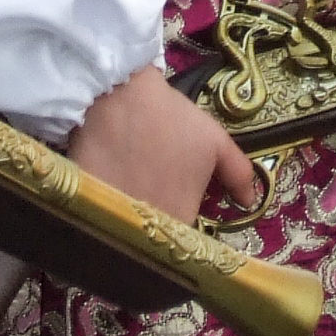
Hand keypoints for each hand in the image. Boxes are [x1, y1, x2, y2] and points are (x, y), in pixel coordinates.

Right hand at [65, 65, 258, 226]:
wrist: (115, 91)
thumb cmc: (169, 117)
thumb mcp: (213, 140)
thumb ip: (238, 174)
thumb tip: (250, 203)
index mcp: (181, 220)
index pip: (185, 244)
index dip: (184, 234)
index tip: (180, 216)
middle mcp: (147, 230)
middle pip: (155, 243)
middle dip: (159, 231)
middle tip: (156, 202)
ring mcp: (114, 220)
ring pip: (128, 235)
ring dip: (133, 224)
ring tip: (133, 196)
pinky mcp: (85, 207)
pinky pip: (99, 221)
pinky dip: (105, 214)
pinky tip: (109, 192)